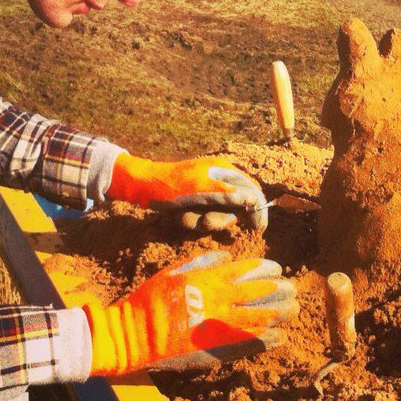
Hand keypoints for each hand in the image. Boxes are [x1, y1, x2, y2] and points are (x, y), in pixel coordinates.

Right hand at [76, 251, 296, 374]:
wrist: (137, 333)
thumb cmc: (153, 298)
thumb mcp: (176, 270)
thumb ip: (203, 262)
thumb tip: (228, 257)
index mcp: (211, 279)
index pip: (248, 270)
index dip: (267, 269)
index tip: (278, 269)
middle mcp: (221, 300)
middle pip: (261, 293)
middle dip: (281, 290)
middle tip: (293, 289)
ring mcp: (222, 325)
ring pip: (261, 317)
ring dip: (280, 313)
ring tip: (294, 310)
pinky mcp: (219, 348)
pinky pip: (250, 343)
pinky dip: (267, 339)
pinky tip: (279, 336)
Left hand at [109, 153, 267, 231]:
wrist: (141, 187)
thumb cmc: (170, 186)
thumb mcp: (200, 191)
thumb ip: (228, 195)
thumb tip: (254, 199)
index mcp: (223, 171)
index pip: (251, 189)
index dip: (257, 209)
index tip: (259, 229)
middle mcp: (218, 180)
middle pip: (235, 207)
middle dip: (219, 218)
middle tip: (205, 222)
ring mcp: (207, 192)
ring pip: (217, 215)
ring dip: (201, 221)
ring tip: (184, 217)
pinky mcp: (196, 201)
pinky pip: (203, 217)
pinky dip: (192, 220)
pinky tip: (179, 216)